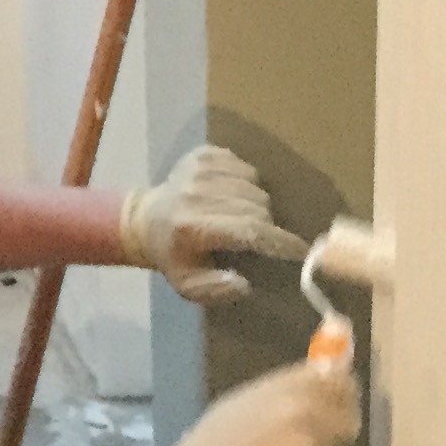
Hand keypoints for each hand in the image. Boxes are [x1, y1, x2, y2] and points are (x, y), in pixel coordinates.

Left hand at [119, 145, 304, 302]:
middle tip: (258, 237)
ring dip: (257, 203)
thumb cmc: (173, 256)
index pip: (249, 230)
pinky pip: (244, 165)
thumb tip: (243, 284)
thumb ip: (215, 290)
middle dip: (266, 225)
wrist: (144, 220)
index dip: (279, 241)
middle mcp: (196, 194)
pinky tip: (233, 194)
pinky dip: (246, 181)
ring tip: (244, 216)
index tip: (301, 250)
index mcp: (192, 227)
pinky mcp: (203, 155)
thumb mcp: (188, 285)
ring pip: (254, 185)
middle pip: (257, 207)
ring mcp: (199, 170)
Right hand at [134, 348, 361, 445]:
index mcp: (286, 392)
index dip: (342, 387)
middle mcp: (307, 419)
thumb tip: (318, 377)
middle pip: (347, 416)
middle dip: (339, 425)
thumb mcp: (241, 404)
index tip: (344, 393)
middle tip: (323, 434)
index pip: (336, 379)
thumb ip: (283, 391)